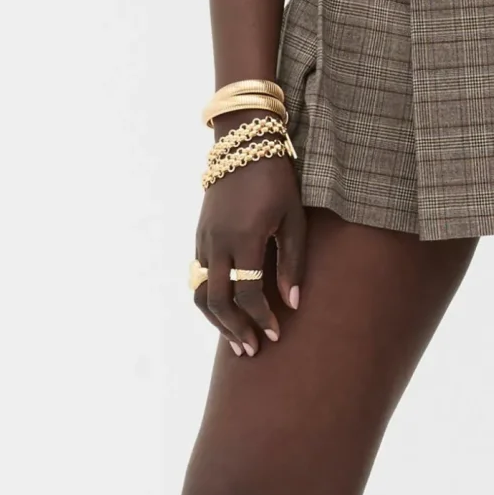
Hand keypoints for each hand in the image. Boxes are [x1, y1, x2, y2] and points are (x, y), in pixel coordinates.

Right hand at [193, 117, 306, 356]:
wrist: (242, 143)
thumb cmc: (276, 178)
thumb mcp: (294, 217)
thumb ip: (293, 261)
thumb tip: (293, 303)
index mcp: (245, 237)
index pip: (248, 292)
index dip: (262, 318)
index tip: (276, 335)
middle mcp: (218, 242)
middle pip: (218, 300)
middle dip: (235, 329)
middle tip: (252, 351)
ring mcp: (204, 239)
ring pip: (200, 292)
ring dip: (217, 320)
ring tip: (236, 341)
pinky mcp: (199, 235)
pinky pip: (198, 276)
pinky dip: (210, 300)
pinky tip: (225, 312)